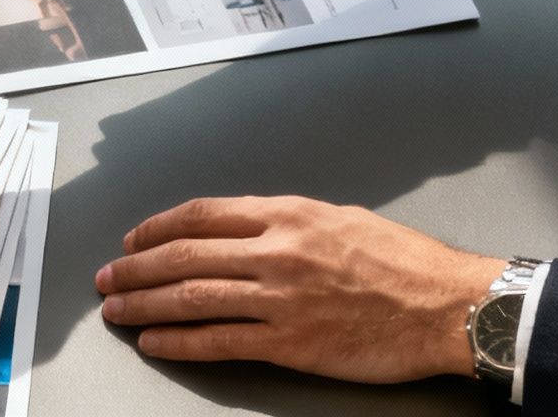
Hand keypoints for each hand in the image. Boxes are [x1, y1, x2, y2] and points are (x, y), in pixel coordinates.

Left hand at [92, 196, 504, 383]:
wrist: (449, 306)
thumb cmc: (405, 263)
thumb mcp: (340, 219)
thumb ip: (287, 224)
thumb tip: (244, 233)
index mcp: (288, 214)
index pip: (202, 215)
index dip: (157, 228)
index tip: (133, 240)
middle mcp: (277, 251)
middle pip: (184, 256)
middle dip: (135, 268)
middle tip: (108, 279)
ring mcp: (281, 298)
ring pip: (192, 297)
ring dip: (144, 305)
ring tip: (117, 312)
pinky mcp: (291, 343)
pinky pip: (219, 341)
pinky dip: (179, 342)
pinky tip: (155, 342)